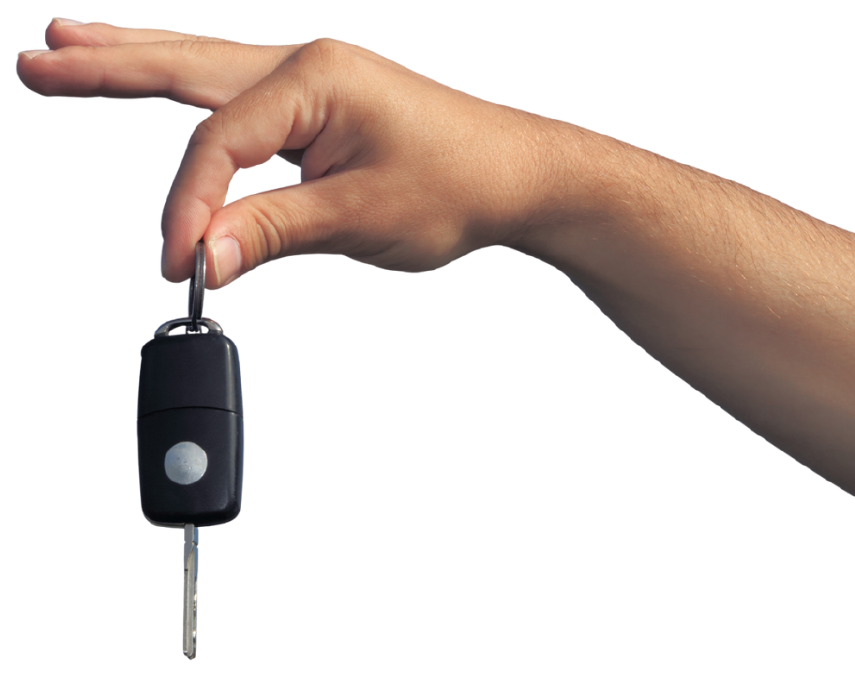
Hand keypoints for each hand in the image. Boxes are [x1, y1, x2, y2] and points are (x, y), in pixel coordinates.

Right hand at [17, 17, 554, 288]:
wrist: (517, 176)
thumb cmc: (461, 183)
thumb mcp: (360, 216)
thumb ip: (272, 232)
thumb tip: (202, 257)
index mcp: (315, 79)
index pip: (218, 145)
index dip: (188, 208)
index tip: (179, 266)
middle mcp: (306, 67)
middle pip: (186, 66)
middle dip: (108, 68)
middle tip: (37, 62)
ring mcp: (312, 83)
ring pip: (206, 69)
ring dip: (137, 60)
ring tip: (73, 48)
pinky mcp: (320, 108)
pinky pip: (238, 96)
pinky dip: (191, 90)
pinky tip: (168, 80)